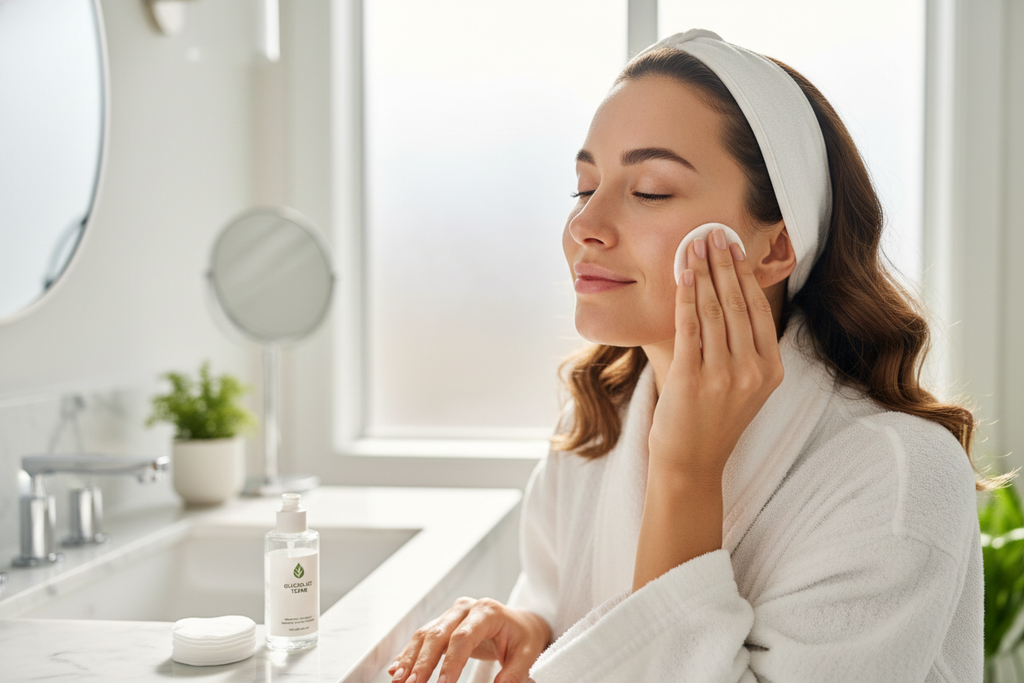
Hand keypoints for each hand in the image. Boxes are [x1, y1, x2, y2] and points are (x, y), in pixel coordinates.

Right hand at [387, 597, 550, 682]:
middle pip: (438, 634)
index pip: (463, 637)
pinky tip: (396, 669)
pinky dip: (408, 654)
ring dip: (409, 659)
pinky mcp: (444, 624)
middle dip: (422, 662)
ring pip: (425, 635)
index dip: (451, 662)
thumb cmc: (524, 637)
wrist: (521, 622)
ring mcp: (452, 614)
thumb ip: (514, 673)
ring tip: (398, 680)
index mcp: (487, 612)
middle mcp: (465, 609)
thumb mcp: (528, 654)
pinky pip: (423, 638)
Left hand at [633, 229, 782, 590]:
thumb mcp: (740, 386)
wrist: (690, 464)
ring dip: (705, 272)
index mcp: (770, 369)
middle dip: (725, 263)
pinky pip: (690, 327)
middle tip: (714, 232)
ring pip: (715, 310)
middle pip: (739, 304)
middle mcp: (753, 371)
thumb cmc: (709, 422)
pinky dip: (687, 296)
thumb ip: (740, 348)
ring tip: (696, 243)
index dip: (746, 274)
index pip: (759, 310)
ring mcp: (725, 376)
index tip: (734, 246)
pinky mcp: (694, 379)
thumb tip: (728, 298)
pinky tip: (683, 274)